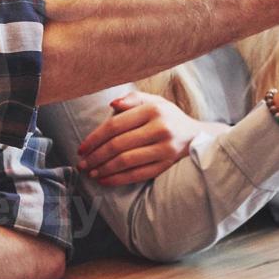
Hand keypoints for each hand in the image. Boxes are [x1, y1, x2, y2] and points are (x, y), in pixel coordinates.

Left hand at [78, 92, 230, 186]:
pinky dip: (118, 179)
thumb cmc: (168, 118)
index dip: (94, 138)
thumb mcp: (154, 102)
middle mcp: (160, 128)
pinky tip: (105, 180)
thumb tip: (112, 104)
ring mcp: (165, 148)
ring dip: (104, 169)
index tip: (81, 149)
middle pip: (118, 145)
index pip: (115, 125)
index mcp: (153, 110)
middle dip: (96, 156)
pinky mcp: (167, 165)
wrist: (197, 136)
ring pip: (126, 161)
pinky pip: (137, 174)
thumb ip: (133, 99)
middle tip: (82, 164)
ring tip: (91, 172)